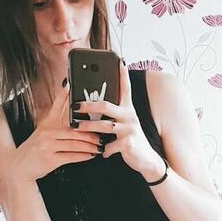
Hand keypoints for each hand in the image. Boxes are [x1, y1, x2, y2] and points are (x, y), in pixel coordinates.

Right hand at [13, 80, 102, 183]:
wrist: (20, 166)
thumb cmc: (35, 150)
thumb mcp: (43, 134)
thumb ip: (57, 126)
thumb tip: (77, 122)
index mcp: (47, 123)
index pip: (57, 105)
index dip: (65, 94)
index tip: (72, 84)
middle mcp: (47, 132)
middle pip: (74, 128)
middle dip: (91, 132)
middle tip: (103, 133)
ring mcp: (48, 145)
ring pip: (75, 143)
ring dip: (90, 145)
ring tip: (100, 145)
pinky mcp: (50, 159)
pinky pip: (72, 156)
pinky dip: (84, 156)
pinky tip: (91, 155)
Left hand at [70, 58, 162, 175]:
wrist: (146, 159)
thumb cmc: (131, 140)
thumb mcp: (124, 124)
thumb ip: (114, 115)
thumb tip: (95, 106)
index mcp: (128, 109)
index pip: (126, 88)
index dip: (123, 74)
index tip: (120, 61)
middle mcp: (129, 117)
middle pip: (106, 106)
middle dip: (88, 105)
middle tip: (75, 105)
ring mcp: (129, 130)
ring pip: (104, 126)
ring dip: (88, 127)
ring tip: (76, 127)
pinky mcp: (128, 143)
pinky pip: (109, 146)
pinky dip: (103, 150)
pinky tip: (101, 152)